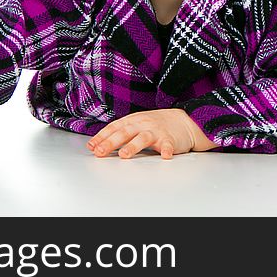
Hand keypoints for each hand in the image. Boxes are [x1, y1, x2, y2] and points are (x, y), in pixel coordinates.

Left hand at [86, 108, 214, 159]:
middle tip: (100, 152)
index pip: (114, 127)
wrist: (184, 121)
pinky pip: (168, 145)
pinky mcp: (170, 139)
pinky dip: (167, 150)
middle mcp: (143, 124)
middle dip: (111, 142)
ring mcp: (157, 131)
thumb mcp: (137, 124)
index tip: (91, 147)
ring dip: (133, 146)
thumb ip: (120, 133)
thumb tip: (97, 145)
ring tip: (124, 155)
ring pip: (143, 138)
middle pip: (125, 132)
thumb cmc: (156, 125)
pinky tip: (165, 156)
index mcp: (133, 120)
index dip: (102, 137)